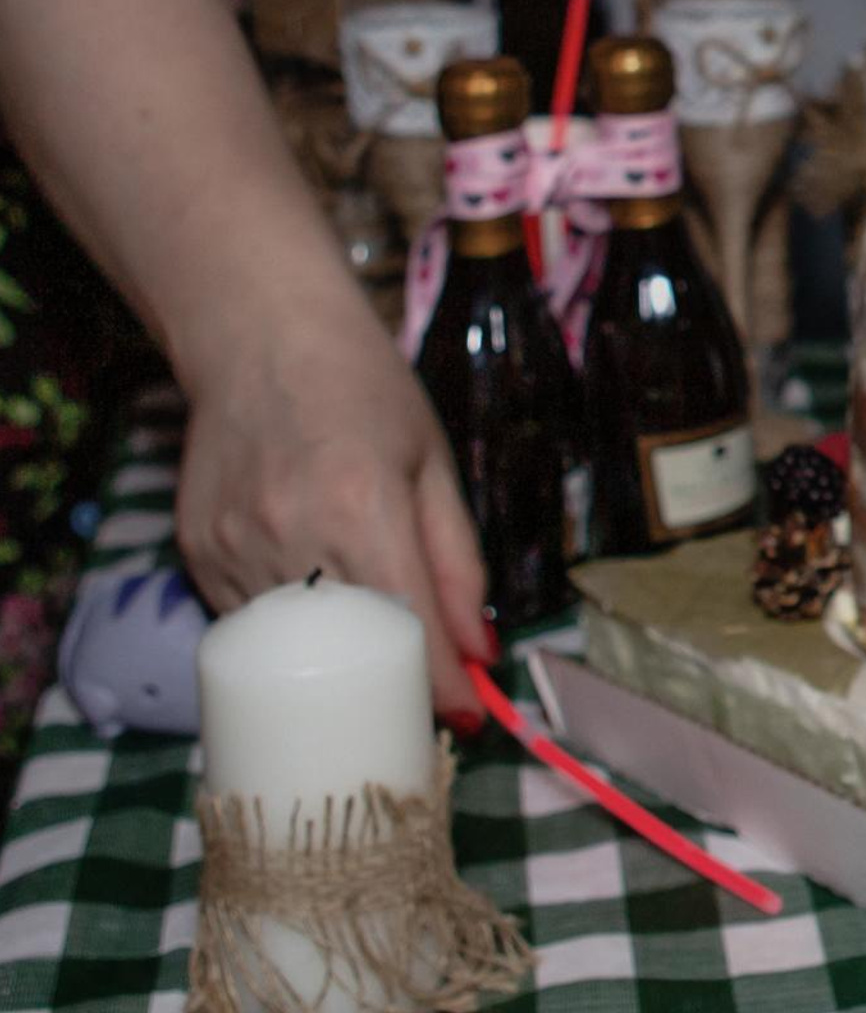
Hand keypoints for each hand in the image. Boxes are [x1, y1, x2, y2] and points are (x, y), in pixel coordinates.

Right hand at [175, 287, 492, 723]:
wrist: (260, 337)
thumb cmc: (364, 389)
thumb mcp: (432, 461)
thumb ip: (458, 560)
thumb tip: (480, 651)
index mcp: (365, 503)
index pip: (411, 622)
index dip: (443, 682)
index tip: (469, 718)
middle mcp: (292, 533)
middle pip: (348, 650)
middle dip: (393, 684)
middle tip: (424, 696)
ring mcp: (233, 548)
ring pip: (292, 648)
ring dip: (336, 662)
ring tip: (372, 658)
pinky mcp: (194, 555)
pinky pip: (247, 622)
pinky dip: (288, 630)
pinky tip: (312, 609)